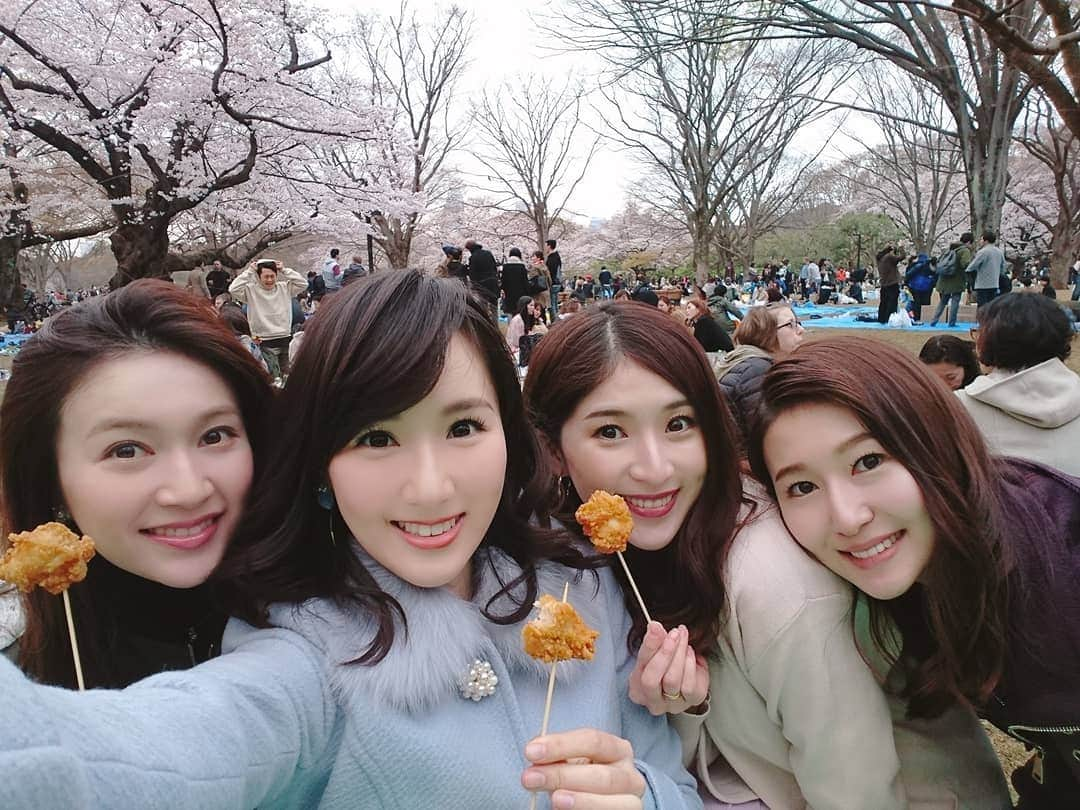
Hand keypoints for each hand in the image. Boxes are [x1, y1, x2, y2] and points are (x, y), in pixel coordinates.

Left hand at [523, 728, 644, 808]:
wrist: (602, 802)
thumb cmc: (582, 778)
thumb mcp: (572, 763)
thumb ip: (558, 757)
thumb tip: (535, 755)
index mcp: (617, 750)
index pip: (593, 740)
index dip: (561, 745)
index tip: (531, 751)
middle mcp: (630, 775)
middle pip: (600, 775)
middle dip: (562, 776)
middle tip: (530, 778)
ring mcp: (631, 801)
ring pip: (612, 802)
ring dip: (580, 800)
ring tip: (554, 799)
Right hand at [628, 622, 708, 715]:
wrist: (687, 678)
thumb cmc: (665, 666)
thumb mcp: (655, 653)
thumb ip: (654, 642)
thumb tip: (654, 627)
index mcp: (637, 689)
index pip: (640, 666)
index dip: (649, 645)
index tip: (655, 627)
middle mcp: (652, 702)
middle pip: (651, 679)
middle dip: (664, 653)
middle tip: (674, 633)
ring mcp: (672, 705)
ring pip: (672, 680)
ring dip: (679, 654)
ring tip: (682, 637)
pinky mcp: (692, 701)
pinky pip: (689, 685)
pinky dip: (690, 663)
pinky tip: (689, 652)